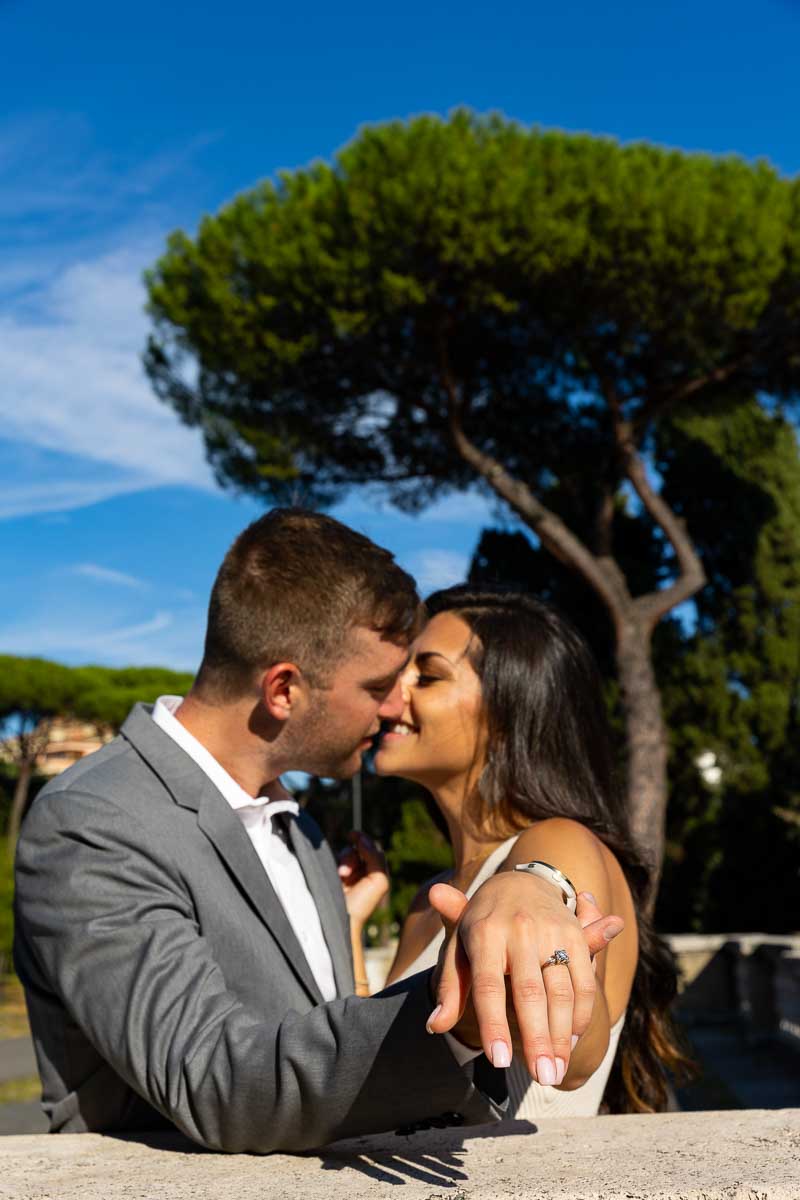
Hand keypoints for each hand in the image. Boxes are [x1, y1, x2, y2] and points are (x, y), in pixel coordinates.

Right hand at [337, 831, 389, 926]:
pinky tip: (336, 875)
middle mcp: (362, 873)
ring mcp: (347, 876)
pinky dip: (335, 864)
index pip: (371, 849)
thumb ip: (376, 857)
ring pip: (345, 855)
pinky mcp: (333, 878)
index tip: (351, 835)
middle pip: (356, 850)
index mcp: (376, 874)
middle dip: (351, 856)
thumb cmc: (361, 905)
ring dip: (343, 861)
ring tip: (340, 875)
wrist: (340, 922)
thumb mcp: (379, 881)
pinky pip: (333, 861)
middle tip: (345, 872)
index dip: (363, 841)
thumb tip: (363, 840)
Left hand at [426, 875, 623, 1085]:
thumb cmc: (480, 927)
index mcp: (483, 933)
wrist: (519, 883)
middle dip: (537, 1040)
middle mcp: (518, 929)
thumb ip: (450, 987)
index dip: (493, 1024)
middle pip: (529, 993)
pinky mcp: (575, 934)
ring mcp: (550, 930)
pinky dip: (581, 1015)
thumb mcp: (458, 949)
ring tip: (556, 1072)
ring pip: (562, 991)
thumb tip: (434, 1026)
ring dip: (562, 1036)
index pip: (487, 986)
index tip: (497, 1060)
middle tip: (541, 1079)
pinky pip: (583, 981)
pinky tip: (571, 1042)